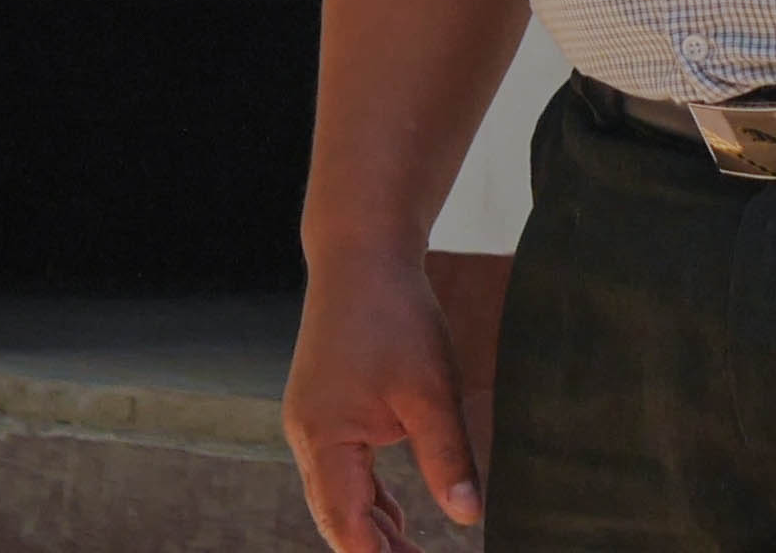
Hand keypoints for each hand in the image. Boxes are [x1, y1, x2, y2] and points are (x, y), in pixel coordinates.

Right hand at [285, 246, 484, 552]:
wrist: (361, 253)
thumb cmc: (395, 315)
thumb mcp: (431, 391)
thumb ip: (447, 459)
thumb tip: (468, 518)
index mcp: (324, 437)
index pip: (347, 526)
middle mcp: (307, 436)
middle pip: (336, 518)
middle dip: (376, 551)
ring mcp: (312, 422)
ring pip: (337, 496)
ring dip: (373, 529)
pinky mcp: (325, 410)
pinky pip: (342, 471)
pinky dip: (367, 498)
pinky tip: (397, 517)